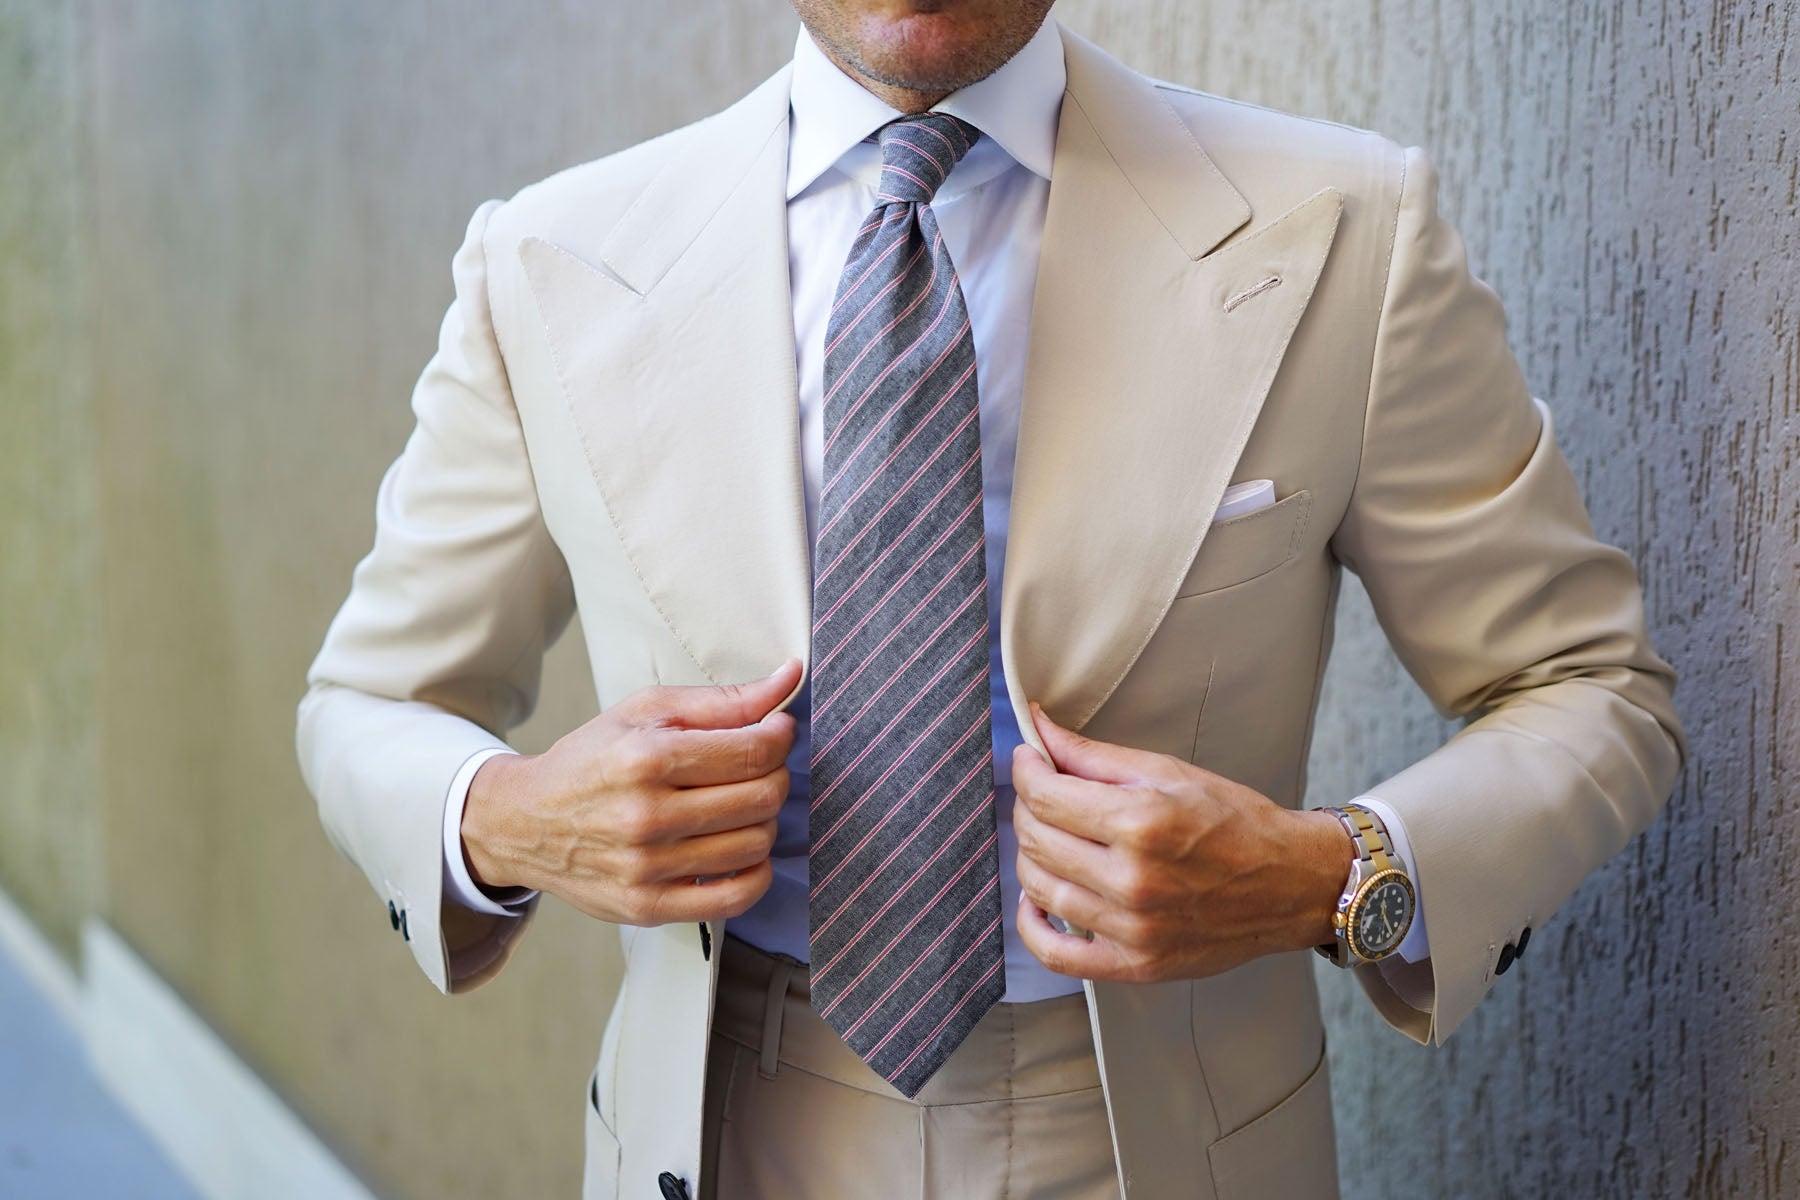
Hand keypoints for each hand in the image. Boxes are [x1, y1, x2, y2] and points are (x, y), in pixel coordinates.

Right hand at [461, 659, 801, 925]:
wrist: (524, 822)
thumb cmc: (591, 760)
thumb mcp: (646, 712)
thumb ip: (722, 700)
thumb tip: (789, 678)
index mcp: (647, 758)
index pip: (754, 750)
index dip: (780, 737)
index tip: (776, 731)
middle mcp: (647, 815)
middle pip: (762, 797)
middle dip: (775, 775)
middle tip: (756, 768)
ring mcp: (648, 866)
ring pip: (755, 843)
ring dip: (764, 820)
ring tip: (741, 806)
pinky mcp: (648, 906)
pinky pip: (735, 898)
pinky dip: (757, 873)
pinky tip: (741, 850)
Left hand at [1012, 701, 1349, 982]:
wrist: (1290, 884)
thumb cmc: (1236, 822)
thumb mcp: (1169, 772)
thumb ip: (1094, 756)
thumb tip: (1038, 731)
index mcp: (1141, 822)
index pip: (1045, 795)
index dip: (1026, 770)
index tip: (1029, 759)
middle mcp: (1132, 879)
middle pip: (1036, 839)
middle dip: (1027, 807)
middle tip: (1042, 793)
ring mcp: (1132, 928)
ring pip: (1039, 887)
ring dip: (1030, 855)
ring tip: (1049, 837)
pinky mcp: (1136, 965)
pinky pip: (1055, 954)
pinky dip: (1031, 925)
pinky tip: (1038, 899)